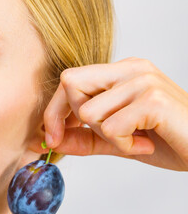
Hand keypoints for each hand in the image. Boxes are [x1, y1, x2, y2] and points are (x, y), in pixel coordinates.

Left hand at [42, 57, 187, 170]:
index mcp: (119, 73)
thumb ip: (82, 139)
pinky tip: (146, 142)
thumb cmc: (164, 139)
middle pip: (70, 83)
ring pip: (88, 111)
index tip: (52, 137)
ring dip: (107, 136)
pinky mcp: (153, 99)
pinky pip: (111, 128)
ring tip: (134, 138)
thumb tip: (49, 142)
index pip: (69, 80)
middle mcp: (130, 69)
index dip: (54, 110)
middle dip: (74, 119)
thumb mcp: (115, 141)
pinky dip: (124, 145)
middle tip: (104, 136)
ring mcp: (142, 81)